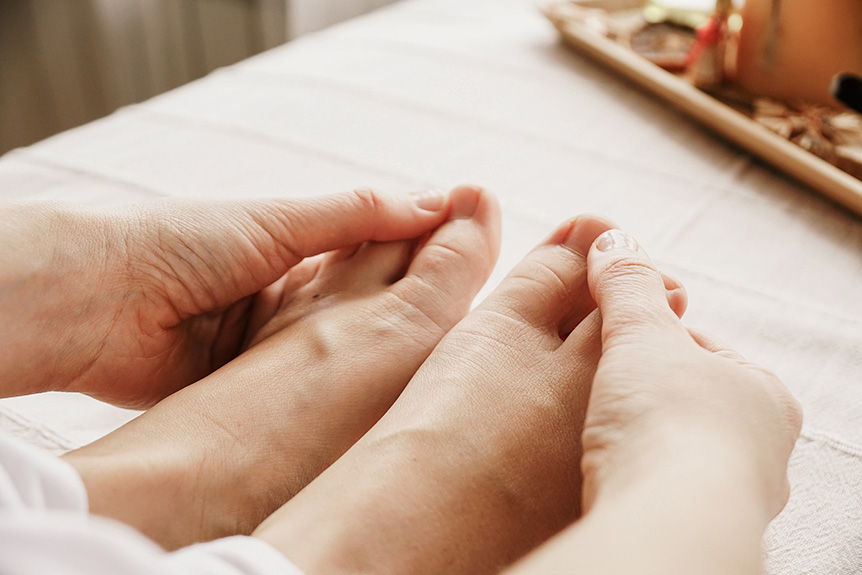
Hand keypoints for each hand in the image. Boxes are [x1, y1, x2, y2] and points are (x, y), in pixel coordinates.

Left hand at [0, 189, 448, 406]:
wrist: (103, 305)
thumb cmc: (181, 243)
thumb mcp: (279, 221)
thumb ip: (356, 216)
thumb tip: (435, 202)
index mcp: (291, 249)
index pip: (371, 251)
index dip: (416, 256)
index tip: (469, 261)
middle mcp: (285, 295)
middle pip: (361, 305)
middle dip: (404, 312)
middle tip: (461, 323)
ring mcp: (268, 342)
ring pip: (336, 351)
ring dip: (371, 356)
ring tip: (429, 364)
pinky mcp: (248, 384)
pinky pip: (300, 389)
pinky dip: (330, 392)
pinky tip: (371, 398)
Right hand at [581, 229, 802, 519]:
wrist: (666, 520)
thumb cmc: (668, 423)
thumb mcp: (640, 334)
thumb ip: (627, 286)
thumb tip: (612, 238)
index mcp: (761, 391)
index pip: (696, 347)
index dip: (645, 335)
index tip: (607, 336)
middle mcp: (760, 447)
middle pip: (685, 399)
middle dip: (640, 390)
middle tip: (594, 386)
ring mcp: (733, 493)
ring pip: (673, 448)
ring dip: (636, 436)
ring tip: (591, 430)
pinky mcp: (698, 526)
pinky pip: (659, 487)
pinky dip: (632, 473)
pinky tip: (603, 470)